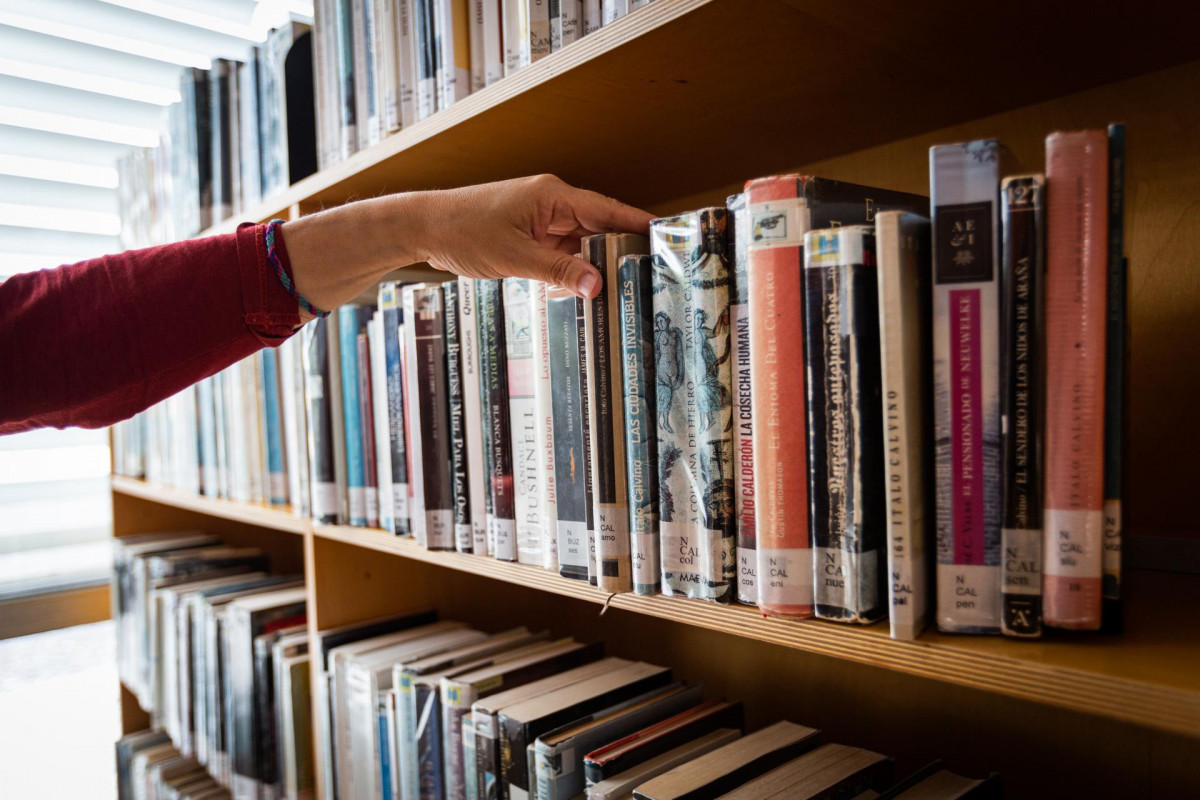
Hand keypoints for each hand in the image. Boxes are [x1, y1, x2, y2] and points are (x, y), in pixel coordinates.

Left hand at [416, 174, 654, 298]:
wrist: (424, 227)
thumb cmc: (463, 230)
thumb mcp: (514, 257)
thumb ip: (558, 272)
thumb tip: (596, 286)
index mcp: (552, 196)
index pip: (608, 210)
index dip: (638, 224)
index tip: (666, 236)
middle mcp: (552, 205)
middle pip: (600, 229)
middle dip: (623, 251)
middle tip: (652, 275)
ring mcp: (541, 222)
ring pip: (582, 245)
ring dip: (596, 266)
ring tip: (625, 289)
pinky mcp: (531, 237)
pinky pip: (562, 255)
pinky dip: (573, 272)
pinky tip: (586, 292)